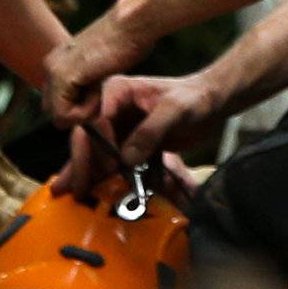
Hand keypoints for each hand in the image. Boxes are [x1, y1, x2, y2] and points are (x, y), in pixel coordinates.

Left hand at [42, 4, 146, 128]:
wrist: (134, 21)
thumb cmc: (129, 39)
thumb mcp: (100, 62)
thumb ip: (86, 79)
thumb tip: (84, 100)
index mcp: (57, 61)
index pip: (56, 102)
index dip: (80, 106)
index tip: (99, 88)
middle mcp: (50, 65)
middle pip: (53, 112)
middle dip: (78, 112)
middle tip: (100, 91)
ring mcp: (53, 70)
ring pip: (59, 117)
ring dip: (84, 112)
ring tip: (101, 86)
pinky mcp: (63, 76)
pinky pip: (65, 115)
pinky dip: (87, 110)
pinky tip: (100, 87)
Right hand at [53, 92, 207, 197]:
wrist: (214, 103)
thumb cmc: (196, 97)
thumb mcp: (176, 109)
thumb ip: (151, 130)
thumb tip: (125, 159)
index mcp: (117, 91)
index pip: (95, 120)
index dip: (97, 144)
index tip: (110, 166)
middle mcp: (112, 109)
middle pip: (88, 138)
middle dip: (81, 163)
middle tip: (78, 190)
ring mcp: (119, 128)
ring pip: (95, 153)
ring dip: (86, 174)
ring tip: (73, 196)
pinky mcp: (129, 144)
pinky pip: (112, 163)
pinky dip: (104, 178)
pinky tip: (92, 193)